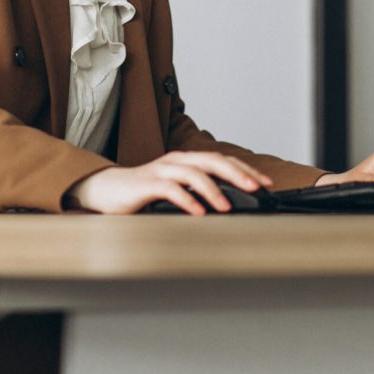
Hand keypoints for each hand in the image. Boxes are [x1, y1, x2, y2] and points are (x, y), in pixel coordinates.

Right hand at [65, 151, 273, 214]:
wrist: (107, 191)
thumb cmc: (144, 193)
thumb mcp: (177, 192)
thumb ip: (198, 194)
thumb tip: (230, 205)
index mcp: (187, 160)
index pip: (222, 160)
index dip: (245, 169)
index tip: (266, 183)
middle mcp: (177, 161)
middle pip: (212, 160)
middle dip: (237, 173)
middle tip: (256, 188)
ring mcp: (162, 170)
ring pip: (193, 173)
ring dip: (214, 190)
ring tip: (227, 206)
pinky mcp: (147, 184)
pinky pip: (171, 189)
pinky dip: (187, 200)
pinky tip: (199, 213)